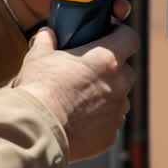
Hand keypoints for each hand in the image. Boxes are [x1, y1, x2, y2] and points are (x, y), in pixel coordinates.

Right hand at [13, 24, 140, 161]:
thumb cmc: (40, 88)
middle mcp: (118, 85)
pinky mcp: (110, 135)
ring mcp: (117, 112)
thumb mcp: (39, 56)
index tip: (109, 35)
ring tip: (84, 98)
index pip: (130, 38)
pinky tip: (81, 120)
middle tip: (92, 69)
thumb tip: (47, 33)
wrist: (38, 128)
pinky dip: (101, 120)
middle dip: (114, 69)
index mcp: (107, 60)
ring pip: (121, 99)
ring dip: (109, 96)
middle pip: (127, 71)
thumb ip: (47, 40)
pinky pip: (111, 123)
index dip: (120, 34)